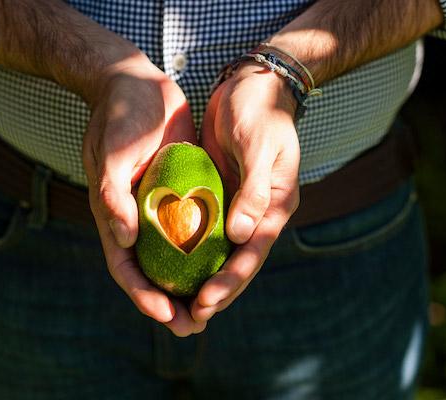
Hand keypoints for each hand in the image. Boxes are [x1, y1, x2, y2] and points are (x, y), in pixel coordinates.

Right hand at [81, 51, 205, 335]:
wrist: (136, 85)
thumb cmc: (118, 117)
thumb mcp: (111, 152)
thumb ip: (112, 194)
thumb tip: (123, 238)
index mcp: (116, 216)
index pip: (127, 267)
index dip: (143, 295)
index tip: (167, 315)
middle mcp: (138, 219)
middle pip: (153, 272)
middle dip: (170, 303)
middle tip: (194, 327)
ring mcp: (162, 207)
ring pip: (176, 257)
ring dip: (190, 285)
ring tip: (211, 309)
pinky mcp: (183, 192)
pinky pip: (195, 228)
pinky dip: (205, 251)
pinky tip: (226, 265)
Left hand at [193, 63, 300, 321]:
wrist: (253, 86)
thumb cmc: (261, 113)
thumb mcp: (261, 148)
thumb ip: (255, 191)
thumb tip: (241, 236)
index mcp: (274, 208)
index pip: (251, 255)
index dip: (229, 283)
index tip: (205, 304)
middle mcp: (257, 215)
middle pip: (236, 264)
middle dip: (214, 294)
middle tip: (187, 320)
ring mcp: (238, 207)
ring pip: (218, 254)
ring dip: (202, 281)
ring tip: (179, 308)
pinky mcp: (219, 196)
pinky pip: (203, 232)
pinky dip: (191, 253)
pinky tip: (171, 268)